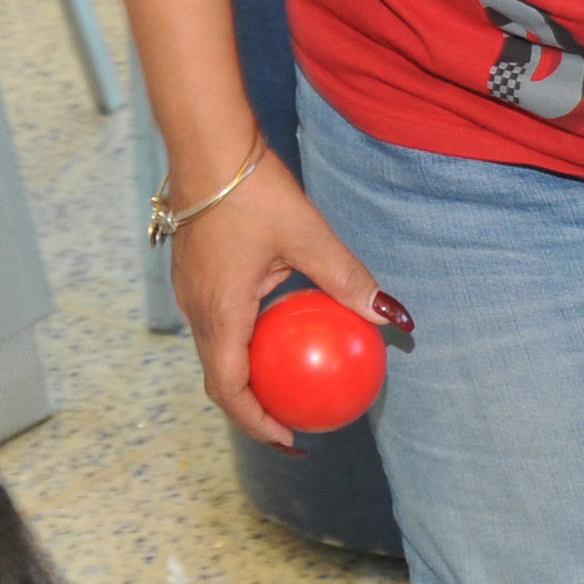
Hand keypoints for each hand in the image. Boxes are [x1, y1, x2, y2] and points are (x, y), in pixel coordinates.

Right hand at [168, 145, 404, 448]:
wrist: (206, 146)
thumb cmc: (255, 190)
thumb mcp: (310, 236)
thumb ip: (348, 280)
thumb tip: (393, 317)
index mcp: (220, 312)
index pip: (230, 389)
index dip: (257, 423)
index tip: (290, 438)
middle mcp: (197, 310)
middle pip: (219, 380)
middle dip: (253, 410)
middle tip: (293, 422)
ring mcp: (190, 293)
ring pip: (216, 353)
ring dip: (247, 379)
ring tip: (286, 387)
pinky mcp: (193, 276)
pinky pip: (218, 325)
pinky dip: (243, 345)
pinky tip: (277, 332)